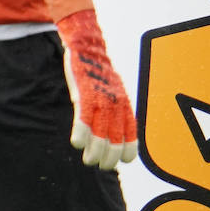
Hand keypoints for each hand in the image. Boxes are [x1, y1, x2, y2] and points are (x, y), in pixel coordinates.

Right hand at [57, 9, 137, 169]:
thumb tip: (111, 133)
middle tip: (100, 165)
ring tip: (89, 161)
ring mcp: (101, 98)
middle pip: (116, 138)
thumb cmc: (97, 73)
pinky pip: (84, 117)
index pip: (132, 133)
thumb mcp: (112, 92)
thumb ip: (114, 111)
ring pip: (101, 132)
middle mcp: (117, 103)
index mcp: (125, 104)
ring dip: (95, 151)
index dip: (128, 151)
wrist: (87, 46)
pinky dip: (81, 133)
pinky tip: (77, 144)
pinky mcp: (84, 93)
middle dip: (109, 156)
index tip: (121, 161)